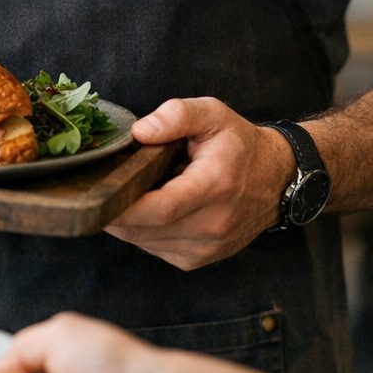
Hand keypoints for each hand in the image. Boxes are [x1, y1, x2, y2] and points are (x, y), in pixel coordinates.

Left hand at [105, 97, 293, 269]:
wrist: (276, 178)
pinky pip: (155, 249)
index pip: (161, 208)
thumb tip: (140, 132)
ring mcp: (208, 247)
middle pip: (146, 229)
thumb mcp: (212, 113)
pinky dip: (140, 232)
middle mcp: (214, 224)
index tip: (96, 195)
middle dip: (114, 212)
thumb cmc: (238, 143)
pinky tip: (143, 209)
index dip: (123, 207)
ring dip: (125, 223)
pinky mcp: (200, 258)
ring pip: (146, 242)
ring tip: (123, 194)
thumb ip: (176, 115)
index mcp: (215, 186)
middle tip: (96, 189)